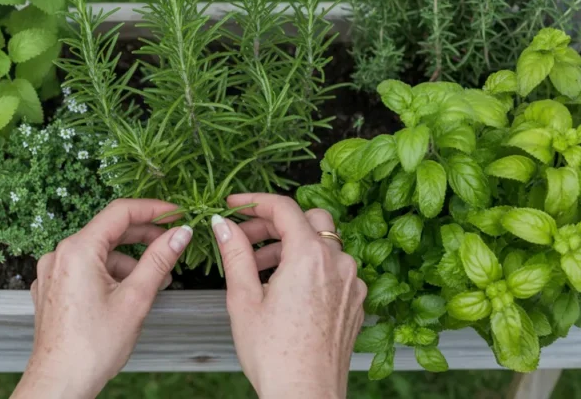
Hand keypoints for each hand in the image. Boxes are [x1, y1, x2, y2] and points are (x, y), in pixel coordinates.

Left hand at [12, 199, 192, 398]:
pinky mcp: (51, 289)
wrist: (58, 385)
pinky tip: (128, 292)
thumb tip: (180, 233)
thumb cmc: (92, 347)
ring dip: (128, 260)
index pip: (120, 212)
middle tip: (173, 243)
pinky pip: (84, 269)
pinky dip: (109, 273)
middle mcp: (59, 255)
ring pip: (98, 253)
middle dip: (143, 236)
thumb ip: (159, 260)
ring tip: (155, 280)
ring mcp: (52, 272)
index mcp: (77, 250)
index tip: (177, 214)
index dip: (153, 209)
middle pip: (108, 231)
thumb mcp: (135, 299)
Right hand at [211, 194, 365, 398]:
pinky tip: (287, 289)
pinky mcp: (356, 301)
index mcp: (309, 256)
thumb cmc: (275, 354)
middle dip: (275, 224)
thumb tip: (224, 224)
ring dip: (292, 247)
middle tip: (246, 237)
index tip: (235, 206)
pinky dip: (310, 267)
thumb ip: (235, 253)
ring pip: (323, 244)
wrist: (306, 395)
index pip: (284, 208)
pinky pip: (334, 269)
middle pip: (308, 220)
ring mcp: (352, 282)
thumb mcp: (244, 299)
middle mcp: (338, 262)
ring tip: (260, 269)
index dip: (255, 201)